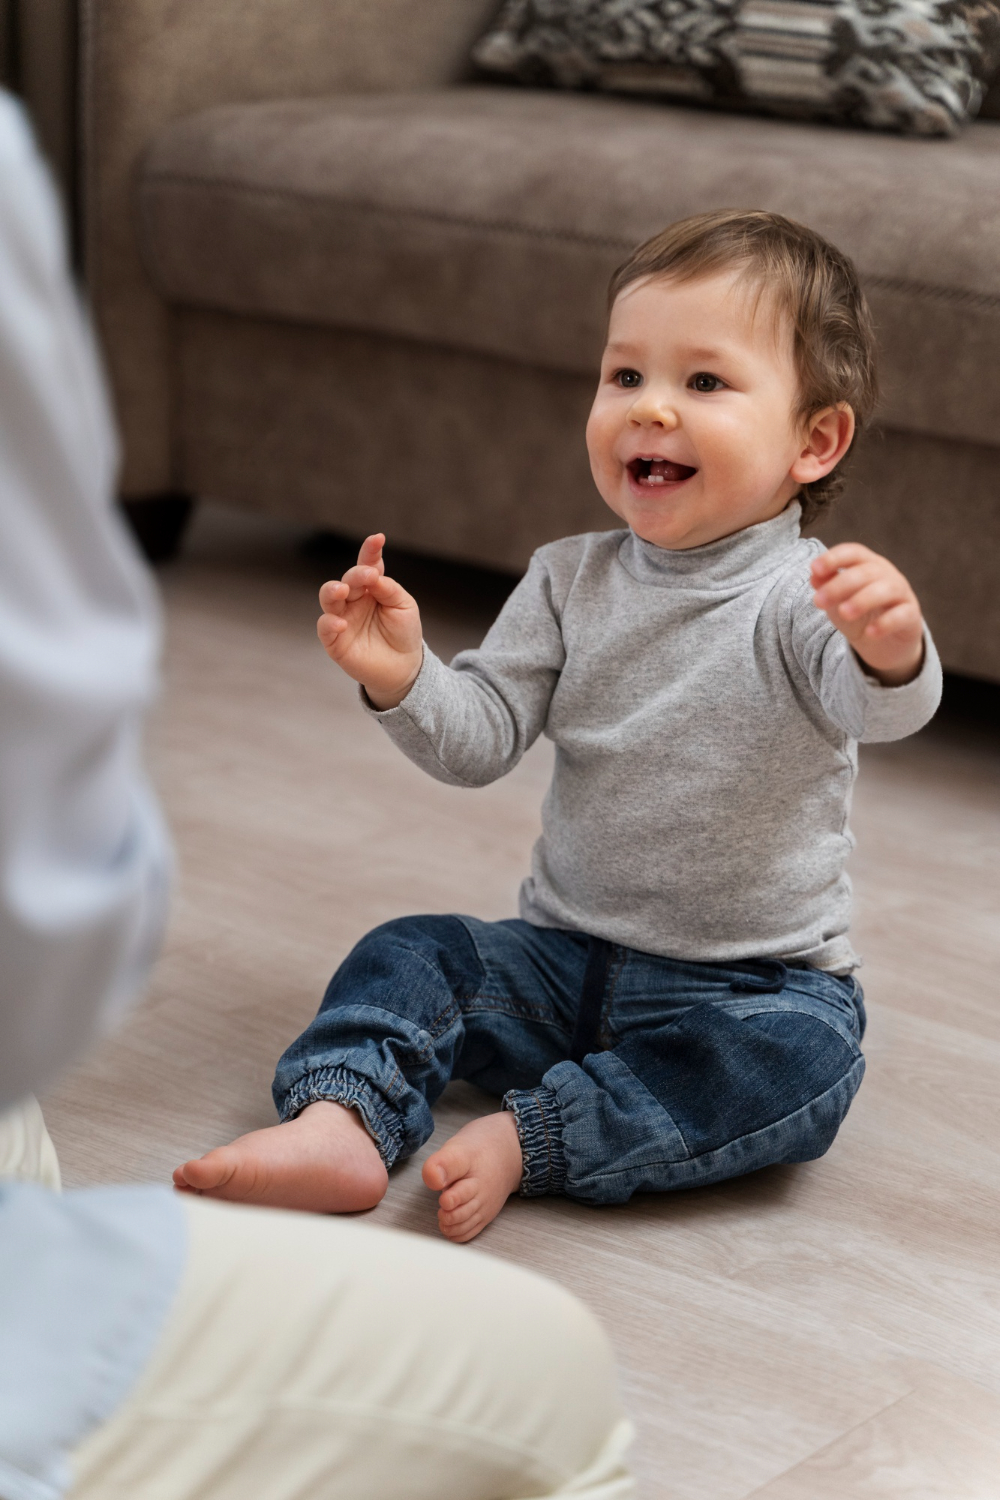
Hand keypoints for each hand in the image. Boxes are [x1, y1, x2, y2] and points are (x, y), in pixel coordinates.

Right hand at [317, 534, 422, 708]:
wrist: (403, 668)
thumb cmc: (403, 633)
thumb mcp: (405, 607)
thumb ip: (390, 589)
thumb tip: (374, 575)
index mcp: (371, 588)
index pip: (368, 565)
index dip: (370, 551)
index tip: (378, 539)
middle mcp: (354, 599)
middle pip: (347, 579)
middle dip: (356, 575)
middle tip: (368, 575)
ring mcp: (342, 618)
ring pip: (329, 598)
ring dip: (332, 591)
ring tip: (342, 590)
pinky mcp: (335, 641)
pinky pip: (325, 628)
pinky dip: (329, 623)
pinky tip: (341, 623)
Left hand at [810, 544, 923, 684]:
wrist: (884, 644)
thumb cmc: (859, 615)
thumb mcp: (837, 601)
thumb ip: (826, 587)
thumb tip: (814, 576)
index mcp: (866, 565)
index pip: (853, 553)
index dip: (834, 558)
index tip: (815, 568)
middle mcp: (887, 574)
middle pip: (866, 572)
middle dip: (840, 585)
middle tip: (818, 601)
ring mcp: (901, 593)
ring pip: (887, 589)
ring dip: (863, 600)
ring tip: (844, 613)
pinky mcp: (911, 615)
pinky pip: (902, 615)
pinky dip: (886, 623)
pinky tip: (870, 633)